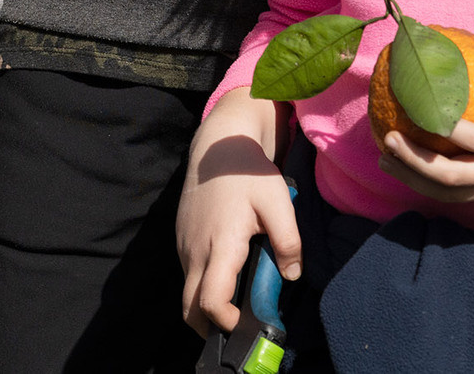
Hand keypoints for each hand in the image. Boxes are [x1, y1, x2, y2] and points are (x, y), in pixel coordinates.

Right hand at [178, 99, 302, 335]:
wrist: (217, 145)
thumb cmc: (248, 173)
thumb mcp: (278, 202)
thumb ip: (289, 242)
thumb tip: (292, 275)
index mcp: (220, 246)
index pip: (210, 301)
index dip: (226, 321)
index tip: (246, 321)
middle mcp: (194, 251)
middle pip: (189, 309)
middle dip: (210, 327)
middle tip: (238, 325)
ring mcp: (184, 245)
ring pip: (187, 291)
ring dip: (207, 304)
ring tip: (237, 297)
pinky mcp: (181, 238)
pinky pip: (188, 273)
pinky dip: (203, 284)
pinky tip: (227, 271)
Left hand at [375, 34, 473, 204]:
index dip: (450, 131)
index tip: (420, 111)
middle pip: (458, 177)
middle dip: (419, 163)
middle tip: (389, 138)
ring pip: (451, 194)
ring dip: (413, 178)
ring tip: (383, 156)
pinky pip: (454, 197)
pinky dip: (424, 185)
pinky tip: (398, 165)